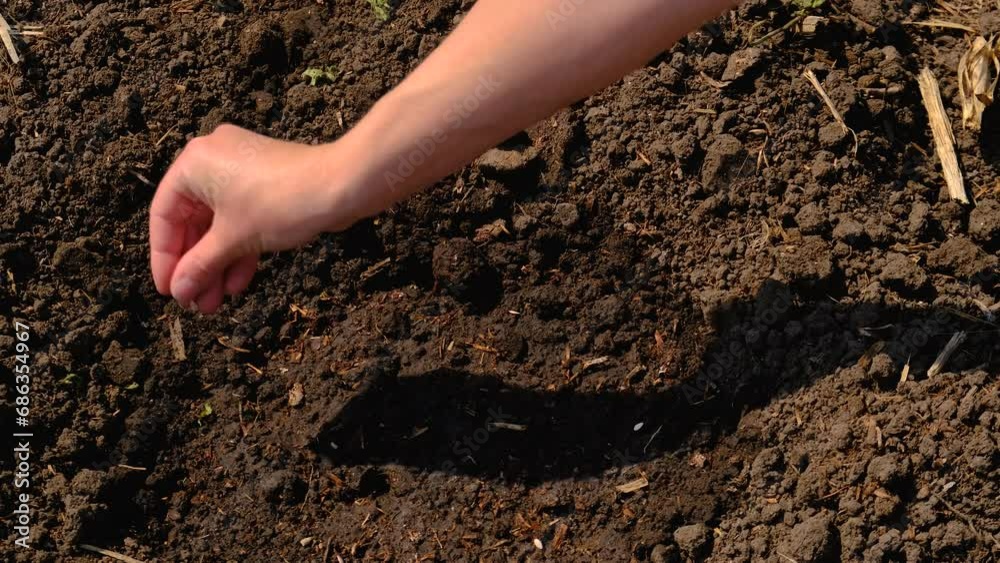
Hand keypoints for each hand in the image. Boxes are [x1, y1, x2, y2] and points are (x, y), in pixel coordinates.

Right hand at [149, 124, 355, 312]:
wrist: (342, 185)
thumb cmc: (281, 203)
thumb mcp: (234, 240)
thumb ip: (200, 265)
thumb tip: (178, 290)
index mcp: (193, 164)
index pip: (163, 215)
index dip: (164, 257)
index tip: (168, 290)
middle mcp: (212, 160)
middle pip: (191, 221)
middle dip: (195, 265)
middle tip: (195, 302)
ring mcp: (241, 170)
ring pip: (219, 224)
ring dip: (217, 263)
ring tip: (216, 302)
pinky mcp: (265, 182)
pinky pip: (241, 218)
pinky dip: (238, 248)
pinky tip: (238, 282)